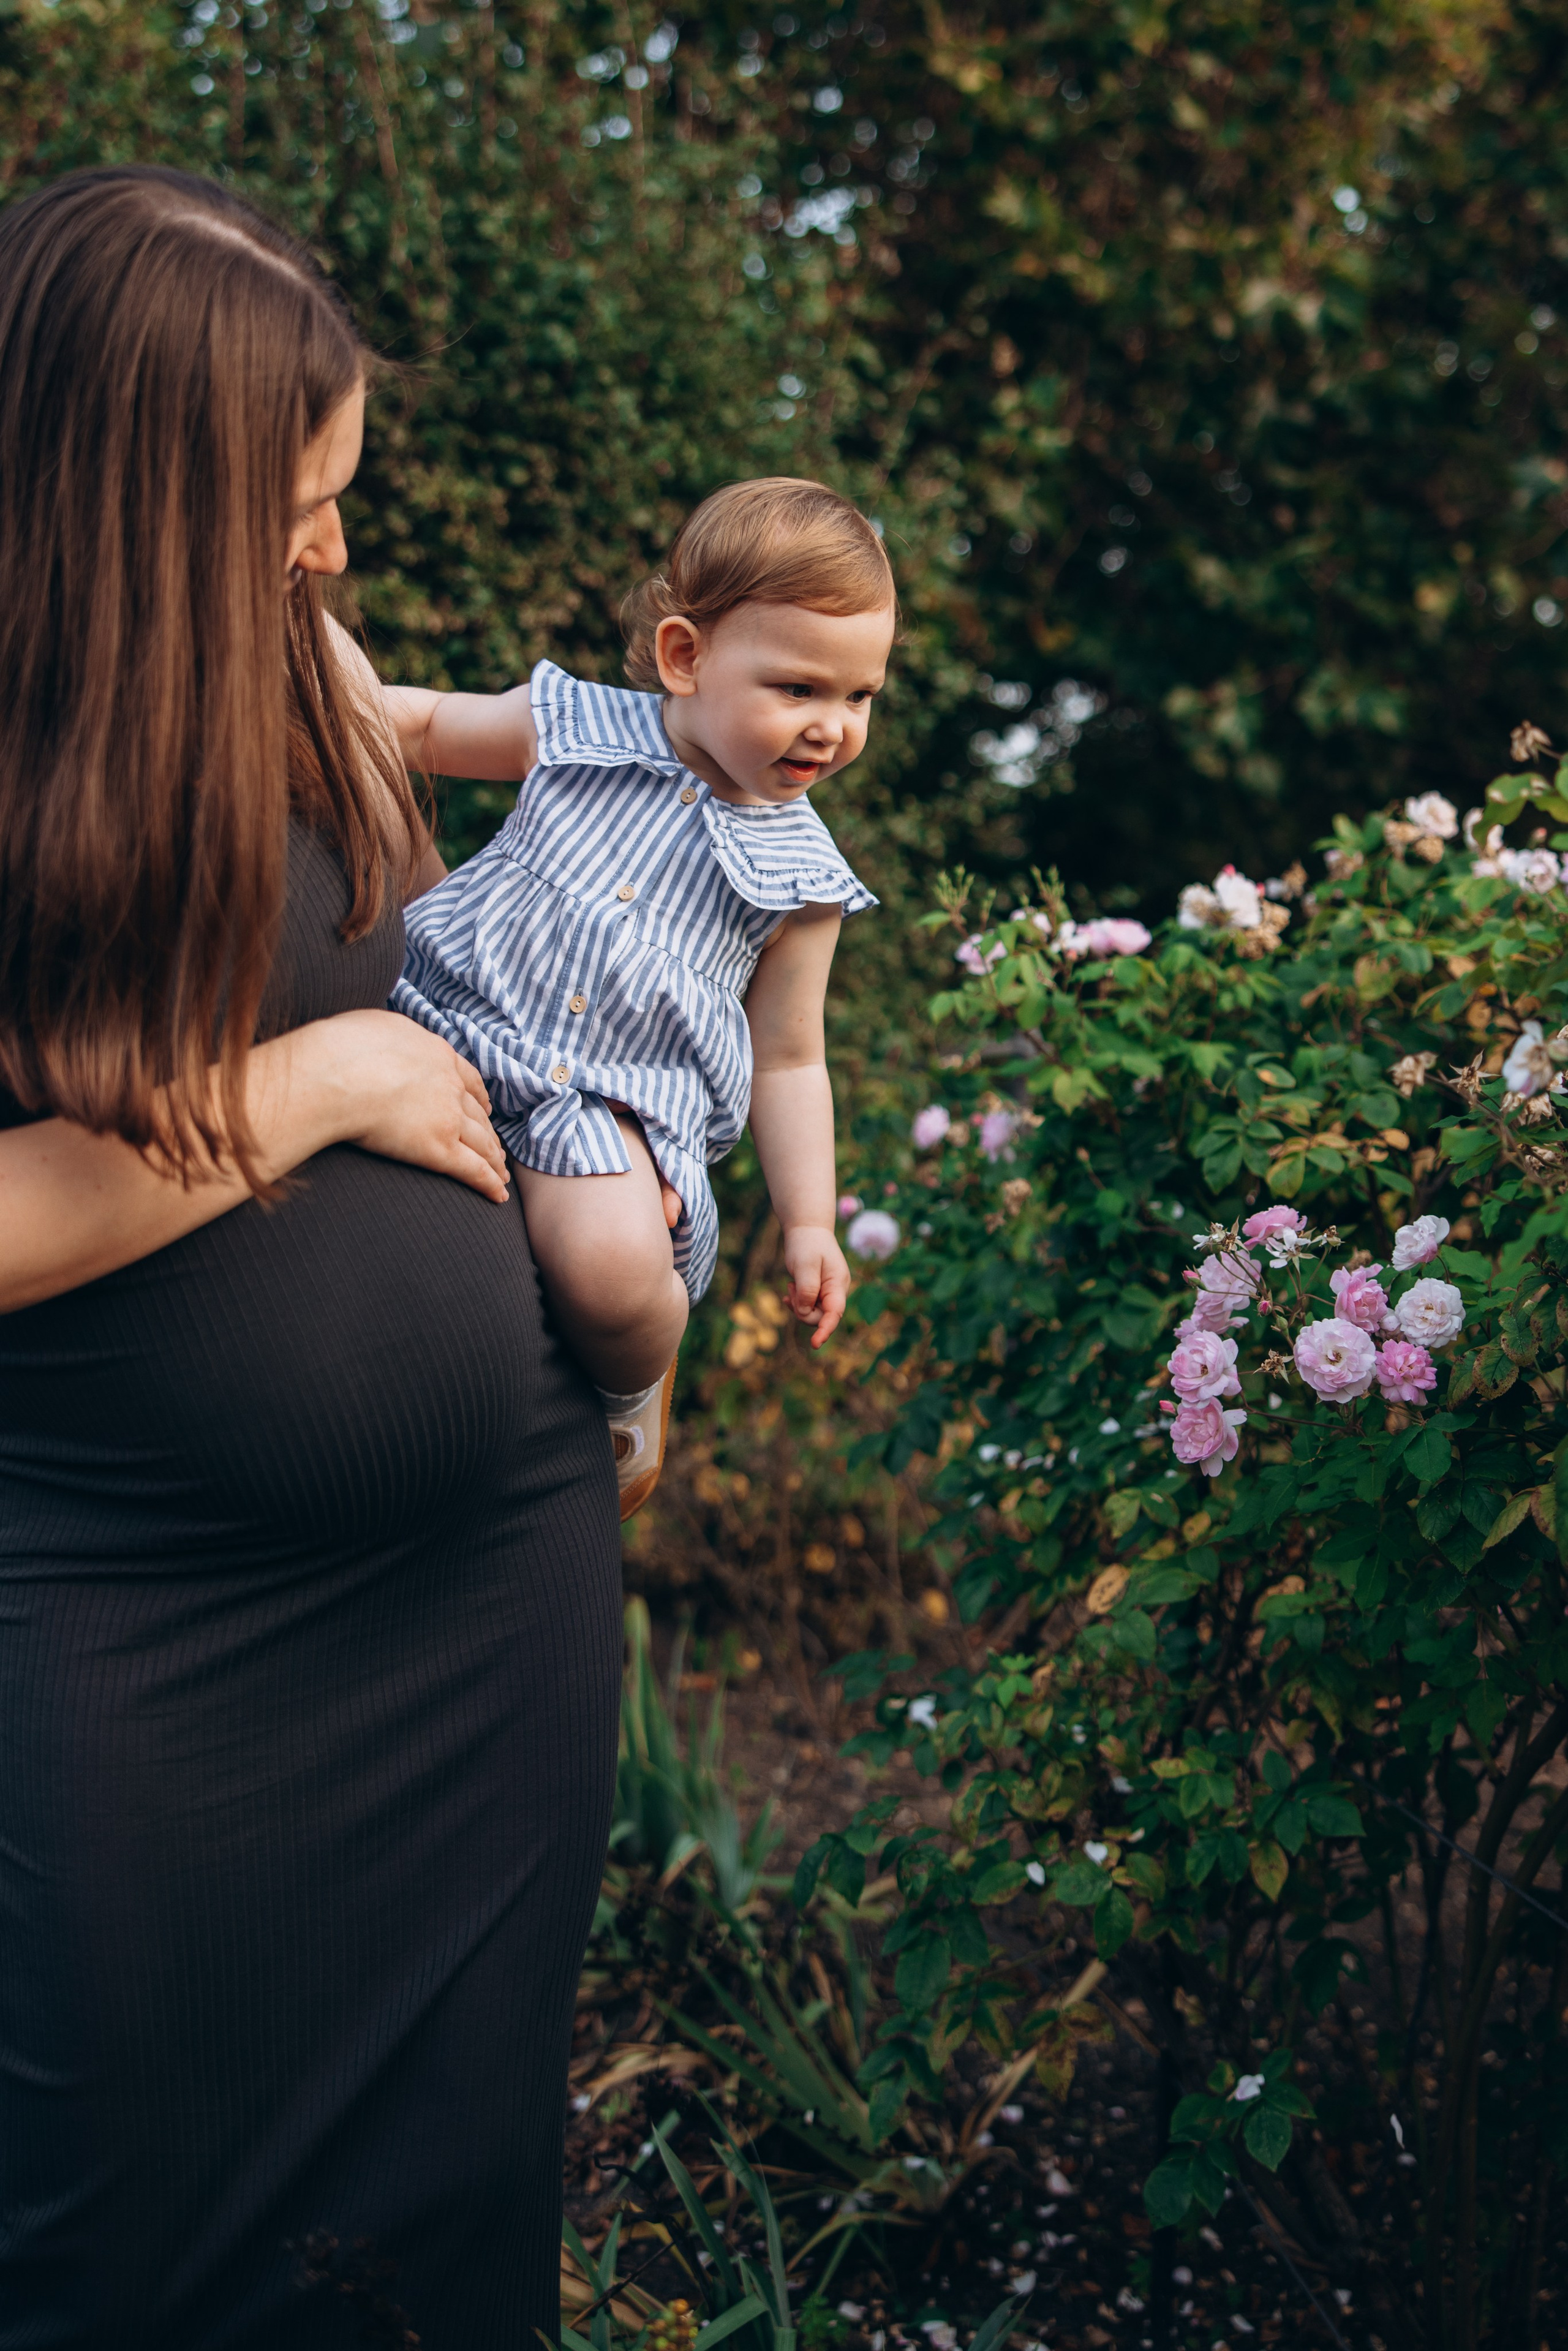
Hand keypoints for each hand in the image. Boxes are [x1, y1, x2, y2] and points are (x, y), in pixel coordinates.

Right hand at [291, 1009, 509, 1202]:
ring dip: (493, 1159)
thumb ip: (397, 1038)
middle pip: (477, 1114)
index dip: (479, 1097)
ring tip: (500, 1172)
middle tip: (496, 1148)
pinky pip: (473, 1169)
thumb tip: (392, 1041)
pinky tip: (498, 1195)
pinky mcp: (439, 1148)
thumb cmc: (343, 1048)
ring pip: (481, 1142)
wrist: (336, 1074)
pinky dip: (489, 1182)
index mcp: (438, 1055)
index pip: (467, 1079)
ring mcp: (448, 1117)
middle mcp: (450, 1086)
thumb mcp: (380, 1026)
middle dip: (489, 1132)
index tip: (485, 1108)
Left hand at [782, 1223, 848, 1346]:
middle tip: (791, 1289)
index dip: (825, 1330)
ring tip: (791, 1285)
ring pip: (813, 1313)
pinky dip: (797, 1303)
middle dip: (803, 1311)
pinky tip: (789, 1292)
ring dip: (798, 1305)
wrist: (807, 1229)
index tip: (815, 1344)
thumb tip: (804, 1312)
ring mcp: (828, 1292)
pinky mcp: (819, 1291)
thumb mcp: (805, 1265)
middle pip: (821, 1317)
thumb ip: (807, 1289)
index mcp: (838, 1284)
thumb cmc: (807, 1243)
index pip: (834, 1314)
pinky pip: (808, 1306)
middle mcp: (836, 1291)